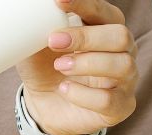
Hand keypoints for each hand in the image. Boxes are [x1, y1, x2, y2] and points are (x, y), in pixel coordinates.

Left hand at [16, 0, 138, 134]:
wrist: (45, 107)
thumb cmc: (45, 70)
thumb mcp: (35, 47)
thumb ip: (37, 29)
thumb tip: (27, 13)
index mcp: (105, 30)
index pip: (104, 12)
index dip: (85, 5)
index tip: (58, 2)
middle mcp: (122, 52)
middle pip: (121, 36)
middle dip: (86, 37)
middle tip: (54, 42)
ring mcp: (125, 80)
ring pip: (123, 65)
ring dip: (87, 63)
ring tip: (59, 66)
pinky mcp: (120, 107)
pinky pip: (109, 100)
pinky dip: (84, 94)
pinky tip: (64, 90)